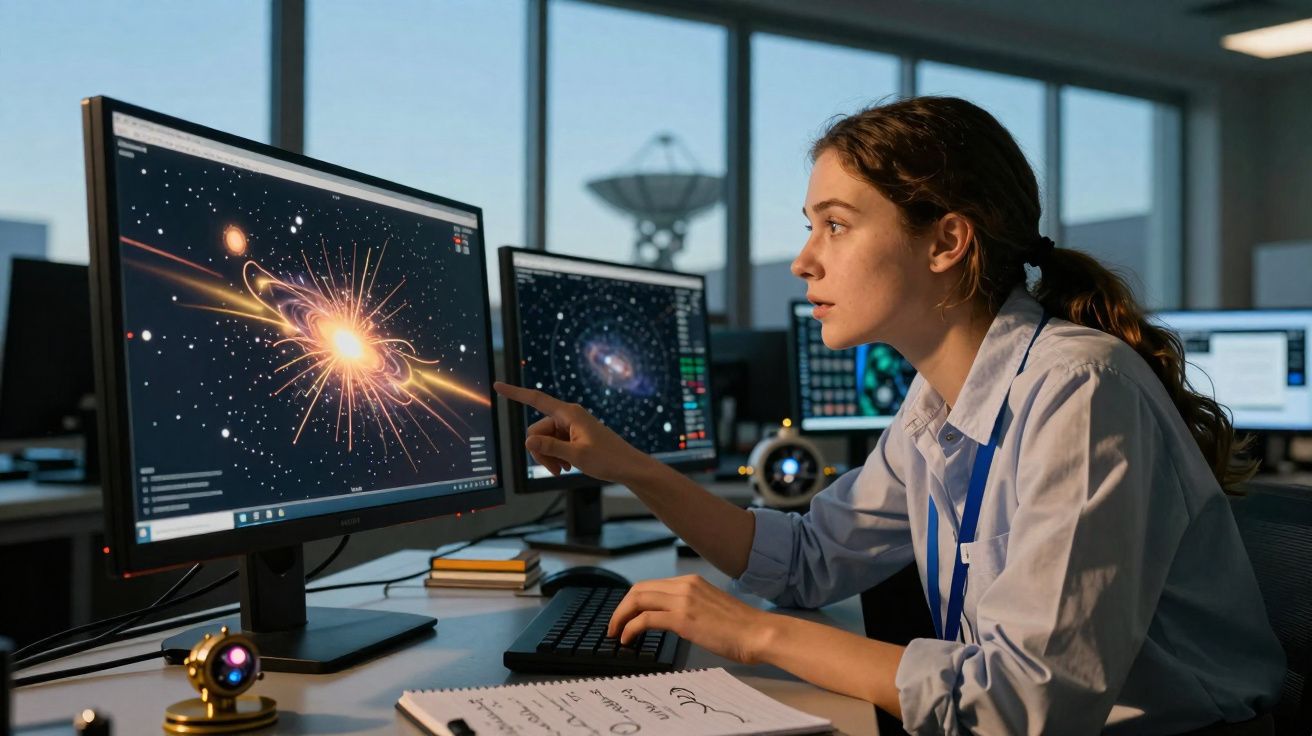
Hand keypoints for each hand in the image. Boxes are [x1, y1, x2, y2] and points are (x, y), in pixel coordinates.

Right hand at [493, 382, 651, 484]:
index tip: (497, 386)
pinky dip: (556, 457)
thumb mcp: (576, 455)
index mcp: (569, 413)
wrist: (628, 466)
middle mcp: (568, 416)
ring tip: (564, 470)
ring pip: (544, 440)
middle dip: (541, 451)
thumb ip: (550, 447)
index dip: (515, 393)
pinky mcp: (573, 435)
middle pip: (537, 430)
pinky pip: (553, 444)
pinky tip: (567, 467)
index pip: (536, 399)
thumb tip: (528, 440)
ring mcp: (570, 426)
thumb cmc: (608, 459)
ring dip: (549, 457)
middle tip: (556, 469)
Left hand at [606, 575, 773, 664]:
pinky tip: (628, 640)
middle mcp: (684, 585)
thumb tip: (672, 619)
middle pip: (638, 589)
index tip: (624, 616)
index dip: (632, 601)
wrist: (758, 633)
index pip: (650, 585)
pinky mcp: (682, 618)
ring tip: (615, 634)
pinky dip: (630, 628)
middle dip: (621, 608)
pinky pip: (645, 619)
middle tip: (613, 626)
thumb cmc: (741, 628)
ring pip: (637, 600)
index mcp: (691, 582)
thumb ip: (690, 607)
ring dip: (620, 617)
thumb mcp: (710, 607)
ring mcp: (683, 600)